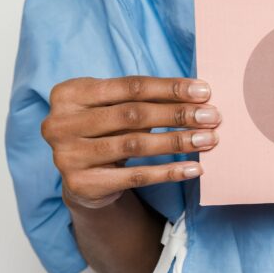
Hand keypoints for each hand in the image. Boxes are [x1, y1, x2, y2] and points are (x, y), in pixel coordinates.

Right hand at [41, 76, 220, 208]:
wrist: (83, 180)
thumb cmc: (106, 131)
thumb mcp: (115, 108)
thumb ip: (145, 99)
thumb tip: (199, 95)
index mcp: (68, 94)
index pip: (130, 87)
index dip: (169, 88)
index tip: (204, 91)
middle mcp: (60, 124)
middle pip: (133, 115)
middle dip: (178, 114)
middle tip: (212, 116)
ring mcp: (67, 156)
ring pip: (135, 145)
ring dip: (178, 141)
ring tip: (208, 139)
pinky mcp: (81, 185)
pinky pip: (135, 177)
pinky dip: (168, 172)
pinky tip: (193, 168)